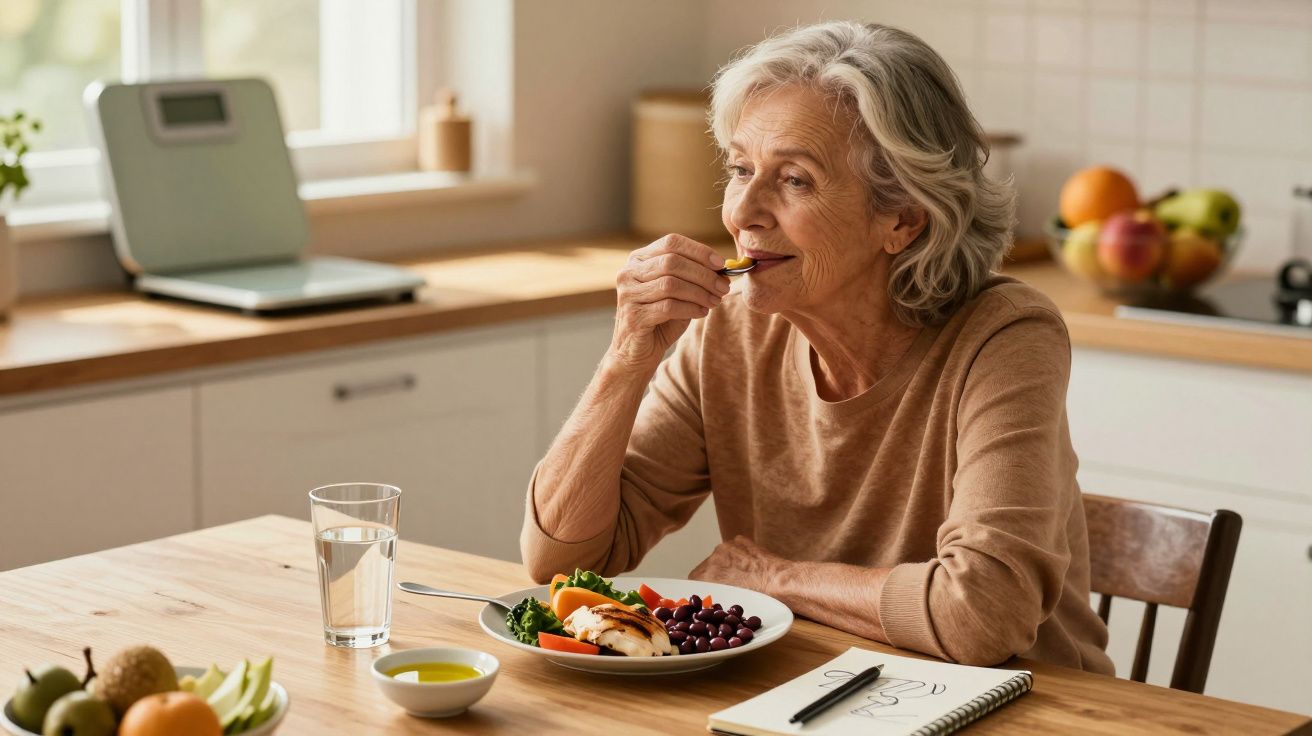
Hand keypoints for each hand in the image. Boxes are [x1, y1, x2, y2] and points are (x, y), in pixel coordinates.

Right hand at [609, 234, 729, 368]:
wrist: (636, 353)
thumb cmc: (660, 320)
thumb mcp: (678, 293)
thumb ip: (694, 278)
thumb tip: (723, 269)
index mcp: (639, 259)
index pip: (671, 242)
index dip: (699, 251)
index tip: (721, 264)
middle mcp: (629, 273)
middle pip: (672, 262)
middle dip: (703, 274)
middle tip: (723, 286)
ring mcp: (628, 294)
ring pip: (670, 284)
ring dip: (699, 292)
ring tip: (715, 301)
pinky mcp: (633, 317)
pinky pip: (668, 307)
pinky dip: (690, 308)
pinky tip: (702, 313)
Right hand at [689, 535, 782, 591]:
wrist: (780, 582)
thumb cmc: (760, 600)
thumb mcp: (729, 604)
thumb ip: (713, 596)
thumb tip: (708, 597)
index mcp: (707, 575)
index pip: (693, 580)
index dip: (701, 587)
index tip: (708, 591)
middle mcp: (713, 557)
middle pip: (705, 567)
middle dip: (713, 575)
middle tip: (727, 586)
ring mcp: (727, 546)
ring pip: (718, 556)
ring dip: (725, 565)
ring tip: (741, 577)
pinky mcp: (739, 540)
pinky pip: (732, 548)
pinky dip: (737, 556)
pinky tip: (748, 567)